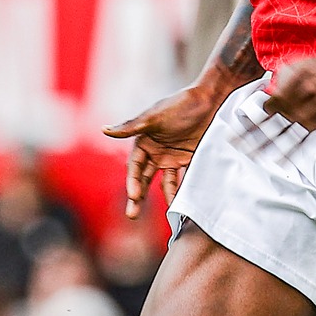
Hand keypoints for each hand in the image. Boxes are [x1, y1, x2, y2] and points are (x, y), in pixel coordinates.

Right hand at [105, 84, 226, 219]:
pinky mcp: (188, 159)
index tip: (134, 196)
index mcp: (143, 141)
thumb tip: (103, 130)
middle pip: (144, 179)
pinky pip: (182, 179)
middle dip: (137, 197)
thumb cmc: (180, 104)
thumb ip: (130, 127)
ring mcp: (172, 157)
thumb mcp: (154, 116)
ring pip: (163, 182)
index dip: (132, 182)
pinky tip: (180, 204)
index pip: (134, 167)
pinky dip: (180, 191)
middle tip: (132, 215)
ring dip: (162, 198)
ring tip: (166, 214)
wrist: (211, 99)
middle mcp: (155, 151)